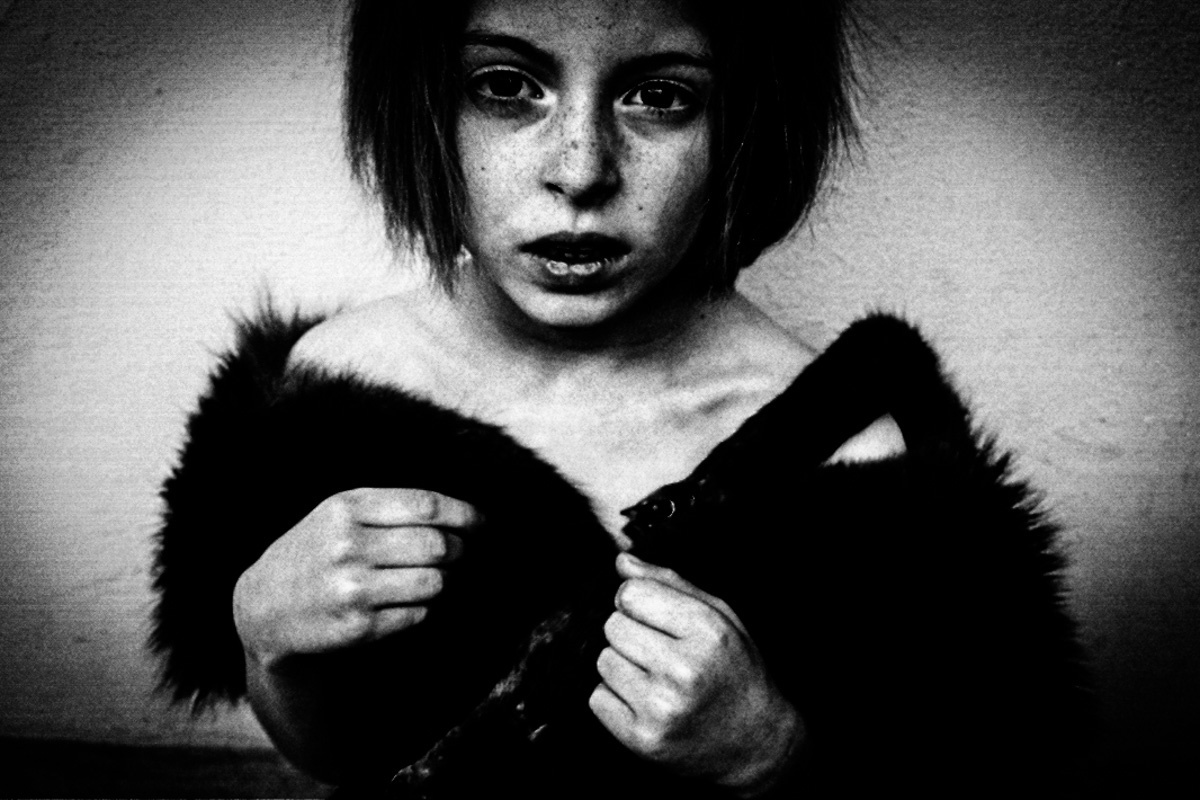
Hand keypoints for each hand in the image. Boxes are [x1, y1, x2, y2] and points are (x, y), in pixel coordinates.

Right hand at [233, 488, 480, 668]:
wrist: (263, 608)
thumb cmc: (315, 551)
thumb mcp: (337, 513)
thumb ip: (390, 507)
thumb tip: (461, 514)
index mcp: (345, 508)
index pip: (425, 507)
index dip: (463, 514)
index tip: (480, 522)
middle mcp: (347, 546)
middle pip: (436, 545)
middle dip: (457, 550)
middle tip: (457, 553)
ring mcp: (352, 588)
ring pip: (433, 582)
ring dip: (441, 581)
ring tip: (429, 578)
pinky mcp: (358, 627)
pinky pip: (418, 614)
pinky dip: (421, 608)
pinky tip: (404, 602)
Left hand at [589, 553, 802, 795]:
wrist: (755, 742)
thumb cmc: (736, 671)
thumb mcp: (719, 616)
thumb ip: (669, 583)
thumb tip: (622, 562)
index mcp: (707, 632)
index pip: (631, 594)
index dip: (638, 601)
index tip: (654, 615)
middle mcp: (683, 670)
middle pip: (613, 626)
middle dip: (630, 632)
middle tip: (659, 650)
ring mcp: (661, 708)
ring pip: (603, 661)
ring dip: (622, 665)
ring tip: (655, 677)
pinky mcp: (642, 739)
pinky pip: (597, 699)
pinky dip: (615, 698)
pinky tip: (645, 701)